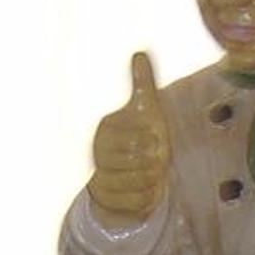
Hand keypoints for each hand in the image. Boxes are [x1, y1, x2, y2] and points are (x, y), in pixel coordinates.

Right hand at [88, 52, 171, 218]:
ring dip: (153, 180)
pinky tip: (145, 189)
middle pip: (140, 162)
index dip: (154, 142)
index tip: (153, 139)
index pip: (139, 140)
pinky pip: (137, 202)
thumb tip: (139, 52)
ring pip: (139, 183)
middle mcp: (99, 153)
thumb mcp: (145, 108)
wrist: (128, 172)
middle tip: (155, 158)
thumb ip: (142, 82)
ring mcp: (100, 176)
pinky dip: (148, 198)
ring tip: (150, 173)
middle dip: (155, 162)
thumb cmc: (140, 136)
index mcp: (106, 129)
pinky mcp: (106, 200)